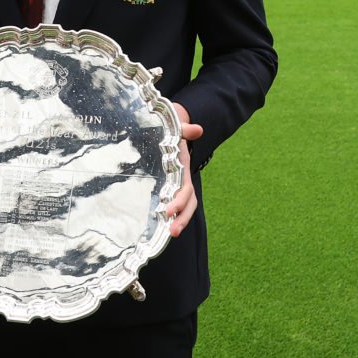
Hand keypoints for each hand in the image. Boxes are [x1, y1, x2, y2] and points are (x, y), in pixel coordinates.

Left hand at [167, 103, 203, 237]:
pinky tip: (160, 223)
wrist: (170, 123)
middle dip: (181, 218)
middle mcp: (182, 177)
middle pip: (187, 203)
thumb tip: (197, 129)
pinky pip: (171, 199)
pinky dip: (170, 213)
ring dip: (178, 219)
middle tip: (172, 231)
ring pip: (182, 205)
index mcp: (183, 167)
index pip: (186, 189)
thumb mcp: (176, 125)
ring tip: (170, 233)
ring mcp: (175, 180)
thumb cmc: (171, 125)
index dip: (179, 201)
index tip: (168, 210)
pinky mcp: (167, 181)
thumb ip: (185, 129)